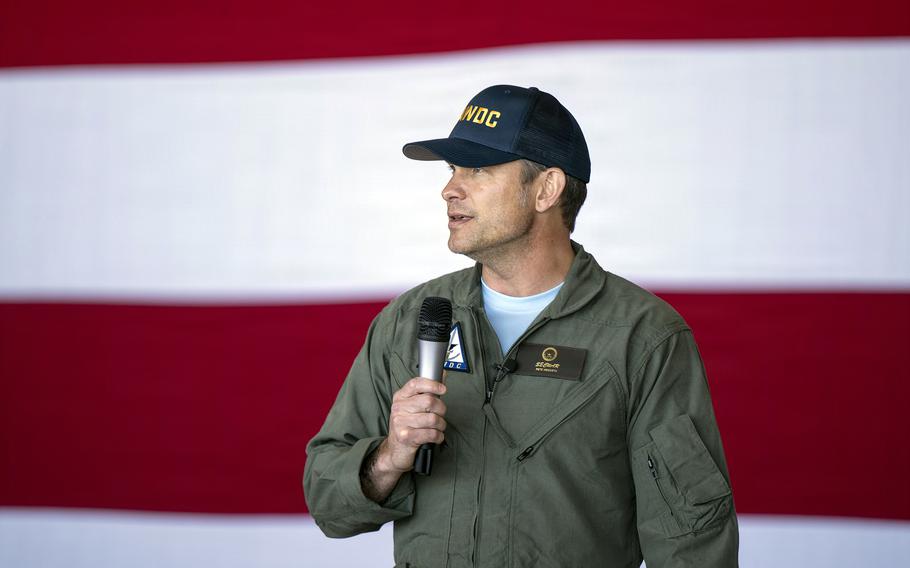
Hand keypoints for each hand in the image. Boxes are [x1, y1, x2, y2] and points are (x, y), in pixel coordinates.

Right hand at [360, 377, 446, 502]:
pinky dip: (438, 436)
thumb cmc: (407, 426)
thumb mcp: (413, 407)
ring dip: (441, 425)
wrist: (394, 451)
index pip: (416, 384)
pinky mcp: (406, 437)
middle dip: (441, 409)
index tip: (443, 389)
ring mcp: (400, 422)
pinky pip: (431, 434)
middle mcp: (398, 408)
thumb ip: (427, 391)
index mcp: (400, 397)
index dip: (432, 384)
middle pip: (429, 401)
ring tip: (438, 427)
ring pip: (433, 419)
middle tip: (441, 414)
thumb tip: (442, 374)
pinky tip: (436, 437)